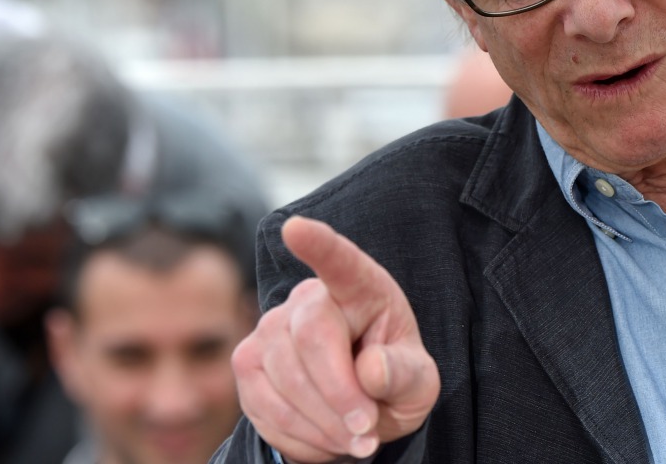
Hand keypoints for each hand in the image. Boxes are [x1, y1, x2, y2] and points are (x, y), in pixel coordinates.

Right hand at [231, 216, 439, 461]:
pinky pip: (265, 407)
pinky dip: (300, 436)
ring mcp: (270, 328)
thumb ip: (404, 374)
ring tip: (354, 438)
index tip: (296, 228)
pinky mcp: (247, 364)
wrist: (356, 413)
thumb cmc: (393, 381)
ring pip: (285, 378)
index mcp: (362, 288)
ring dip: (324, 423)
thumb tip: (372, 369)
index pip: (340, 262)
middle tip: (368, 433)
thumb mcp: (418, 383)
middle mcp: (309, 298)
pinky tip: (325, 436)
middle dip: (341, 395)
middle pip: (311, 338)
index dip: (318, 244)